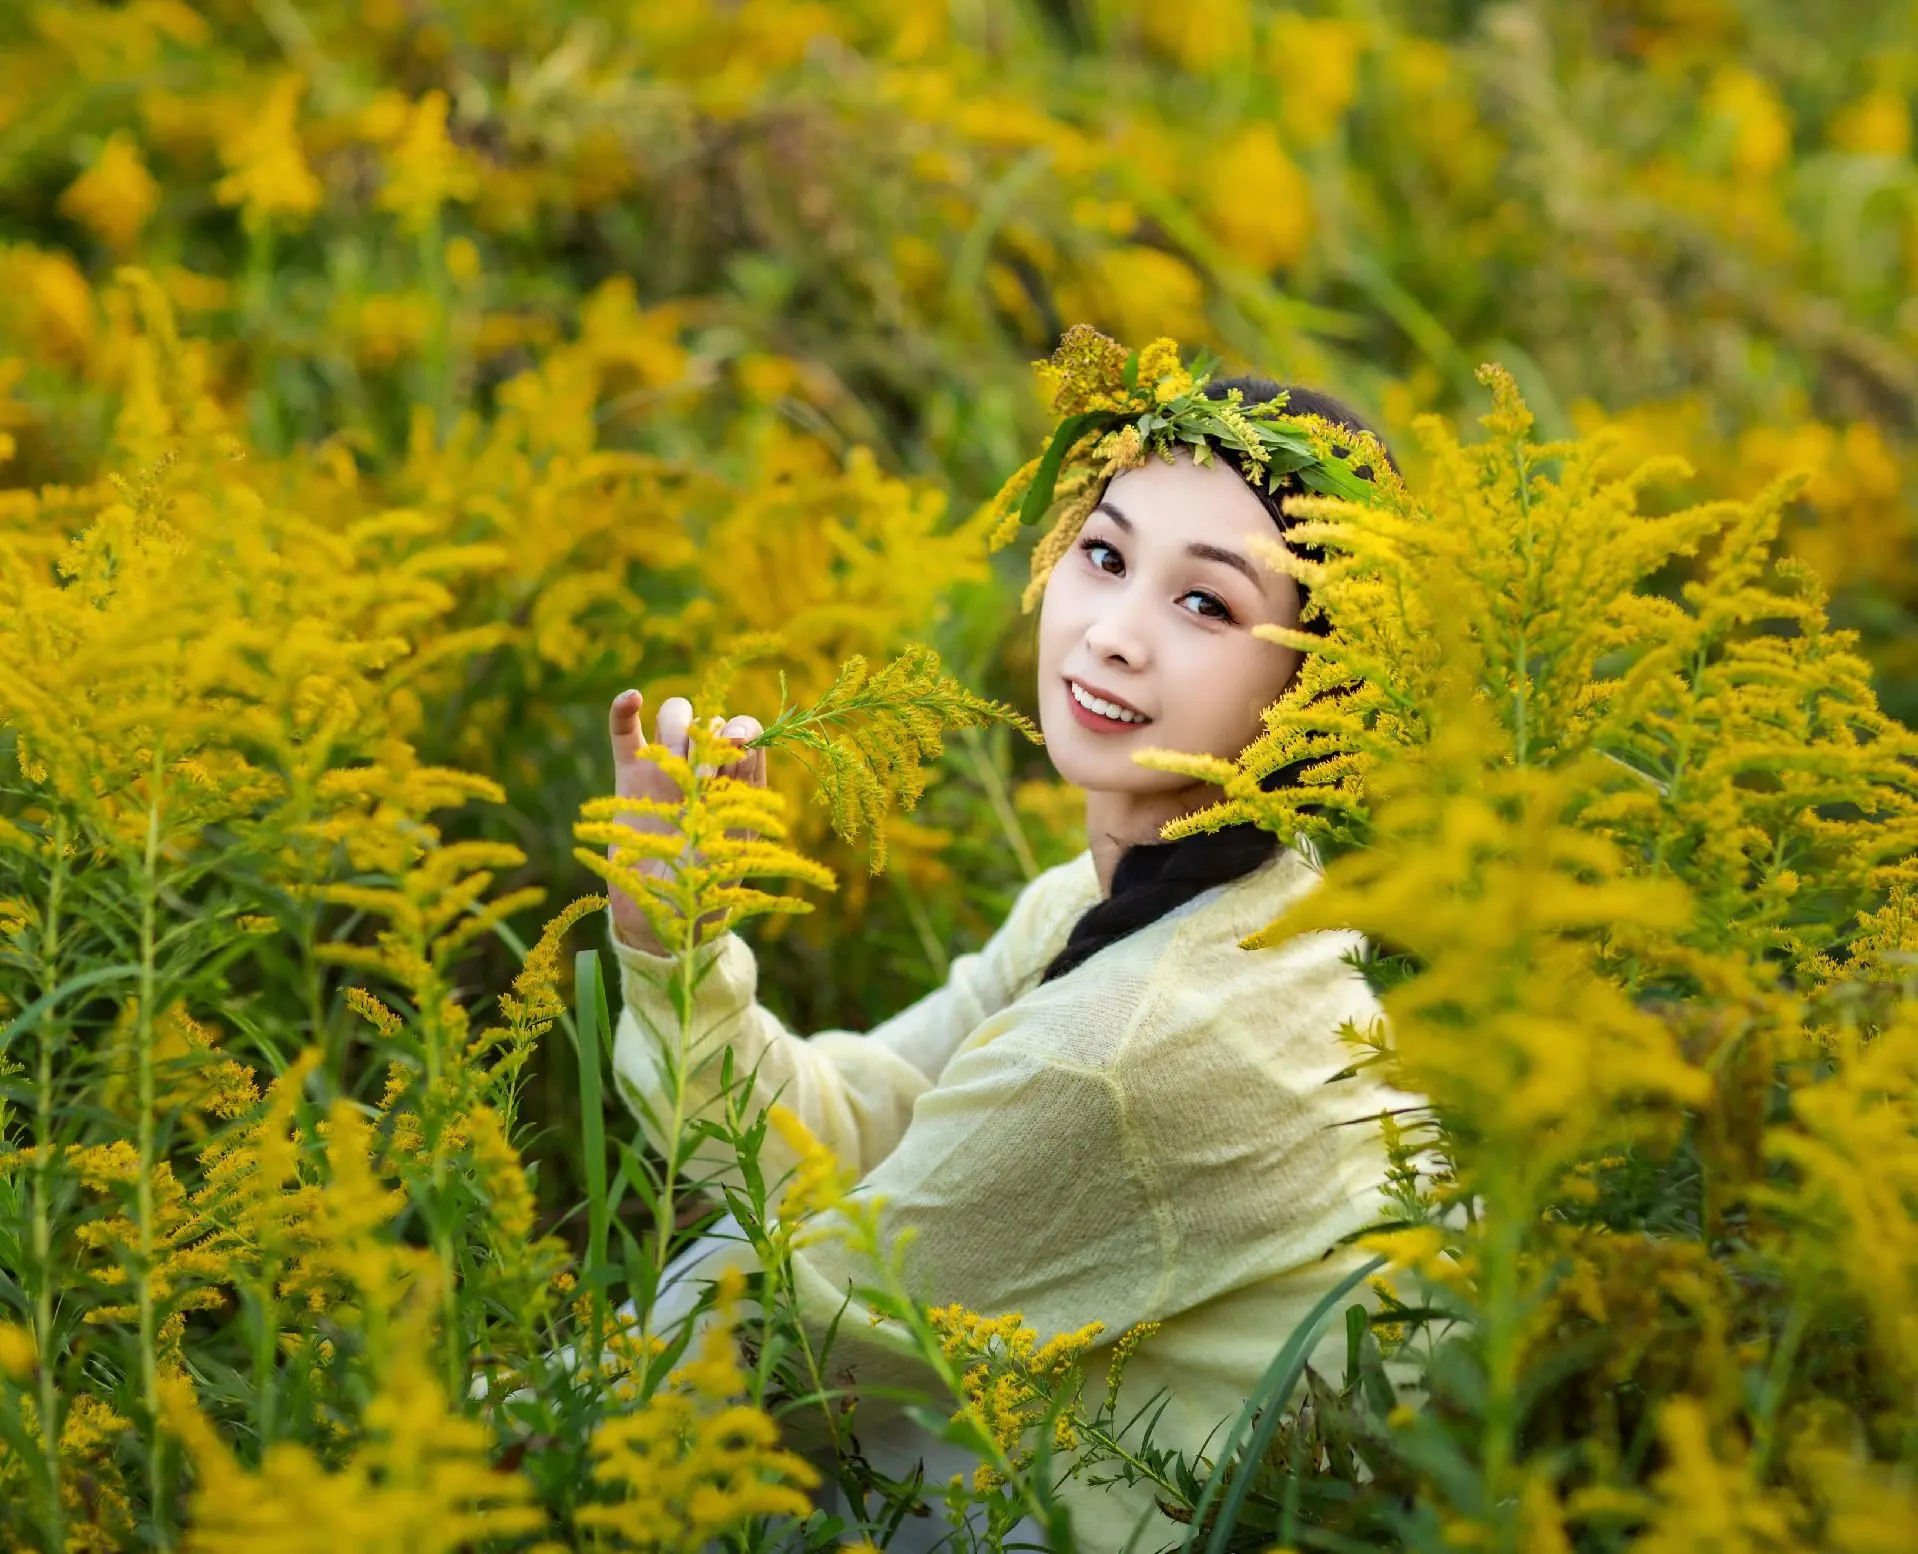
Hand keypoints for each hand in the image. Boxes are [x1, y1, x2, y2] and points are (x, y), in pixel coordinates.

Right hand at [606, 689, 766, 952]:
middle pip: (710, 720)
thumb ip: (740, 792)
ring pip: (673, 716)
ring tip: (673, 768)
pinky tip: (632, 698)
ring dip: (677, 728)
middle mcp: (704, 768)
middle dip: (708, 740)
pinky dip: (624, 708)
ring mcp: (666, 768)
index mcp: (737, 781)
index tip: (734, 749)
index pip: (745, 731)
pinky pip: (624, 731)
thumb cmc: (710, 885)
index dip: (741, 730)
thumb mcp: (736, 841)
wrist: (665, 916)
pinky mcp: (629, 775)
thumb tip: (742, 743)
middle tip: (701, 781)